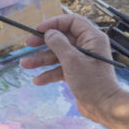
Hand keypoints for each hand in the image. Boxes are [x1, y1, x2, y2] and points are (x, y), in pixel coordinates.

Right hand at [20, 13, 128, 128]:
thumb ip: (58, 43)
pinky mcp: (78, 73)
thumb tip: (49, 33)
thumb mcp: (71, 59)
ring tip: (25, 65)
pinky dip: (50, 73)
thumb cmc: (91, 81)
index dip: (54, 23)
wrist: (104, 107)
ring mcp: (82, 60)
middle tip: (28, 43)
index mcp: (92, 38)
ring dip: (42, 59)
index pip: (72, 21)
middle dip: (44, 42)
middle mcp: (88, 46)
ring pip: (59, 55)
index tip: (39, 30)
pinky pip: (61, 68)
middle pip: (63, 38)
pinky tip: (38, 80)